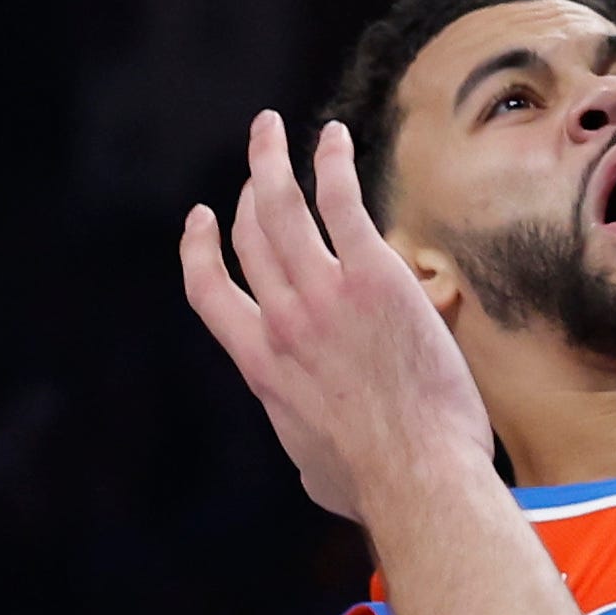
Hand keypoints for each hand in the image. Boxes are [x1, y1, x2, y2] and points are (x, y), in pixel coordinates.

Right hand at [178, 114, 492, 524]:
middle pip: (249, 237)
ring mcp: (322, 296)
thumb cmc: (373, 485)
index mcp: (260, 364)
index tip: (201, 219)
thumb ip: (301, 433)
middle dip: (248, 187)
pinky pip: (341, 203)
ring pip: (280, 208)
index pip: (209, 292)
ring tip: (270, 128)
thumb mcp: (312, 466)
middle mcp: (280, 322)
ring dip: (269, 159)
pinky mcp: (372, 277)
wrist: (416, 476)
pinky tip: (333, 139)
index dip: (199, 249)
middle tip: (257, 155)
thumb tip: (310, 443)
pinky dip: (330, 165)